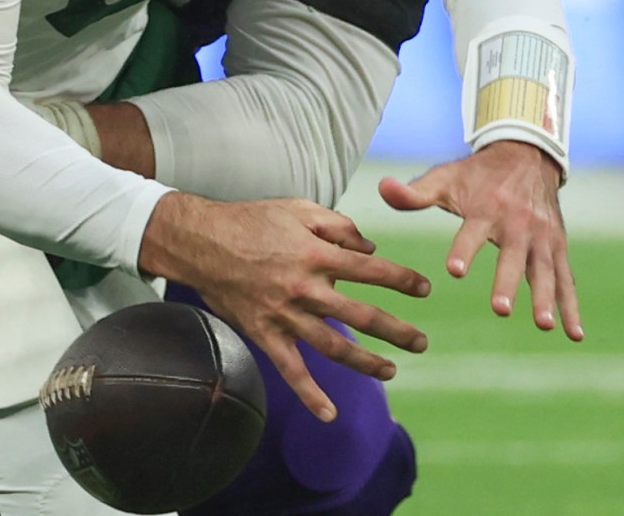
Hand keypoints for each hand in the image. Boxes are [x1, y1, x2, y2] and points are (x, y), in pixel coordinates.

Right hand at [138, 193, 429, 421]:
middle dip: (397, 331)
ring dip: (366, 362)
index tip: (423, 289)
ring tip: (391, 371)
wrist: (200, 241)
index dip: (402, 279)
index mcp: (316, 254)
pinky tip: (328, 414)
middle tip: (420, 342)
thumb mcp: (297, 208)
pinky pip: (290, 369)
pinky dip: (310, 394)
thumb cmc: (250, 220)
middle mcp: (305, 288)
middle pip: (362, 315)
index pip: (372, 270)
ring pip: (334, 346)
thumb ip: (337, 225)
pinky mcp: (265, 332)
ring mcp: (285, 314)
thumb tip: (369, 247)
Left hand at [380, 140, 581, 341]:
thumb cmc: (477, 175)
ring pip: (545, 270)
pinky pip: (565, 279)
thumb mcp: (445, 178)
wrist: (527, 156)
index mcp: (486, 209)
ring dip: (546, 298)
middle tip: (500, 309)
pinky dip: (571, 305)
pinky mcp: (558, 247)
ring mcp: (542, 237)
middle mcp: (518, 223)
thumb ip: (415, 192)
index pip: (472, 231)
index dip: (463, 249)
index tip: (454, 270)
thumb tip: (381, 188)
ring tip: (544, 325)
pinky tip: (574, 334)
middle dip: (508, 282)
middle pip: (513, 256)